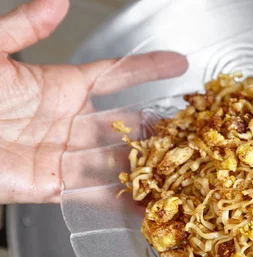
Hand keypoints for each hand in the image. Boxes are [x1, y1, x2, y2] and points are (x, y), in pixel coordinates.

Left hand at [0, 0, 187, 203]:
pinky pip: (97, 195)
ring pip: (118, 160)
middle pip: (125, 122)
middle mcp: (68, 123)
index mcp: (59, 87)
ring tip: (183, 169)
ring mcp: (64, 157)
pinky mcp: (54, 188)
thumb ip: (24, 27)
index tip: (179, 63)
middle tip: (193, 128)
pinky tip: (152, 205)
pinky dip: (125, 202)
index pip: (114, 75)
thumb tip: (59, 0)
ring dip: (149, 166)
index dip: (147, 68)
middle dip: (158, 126)